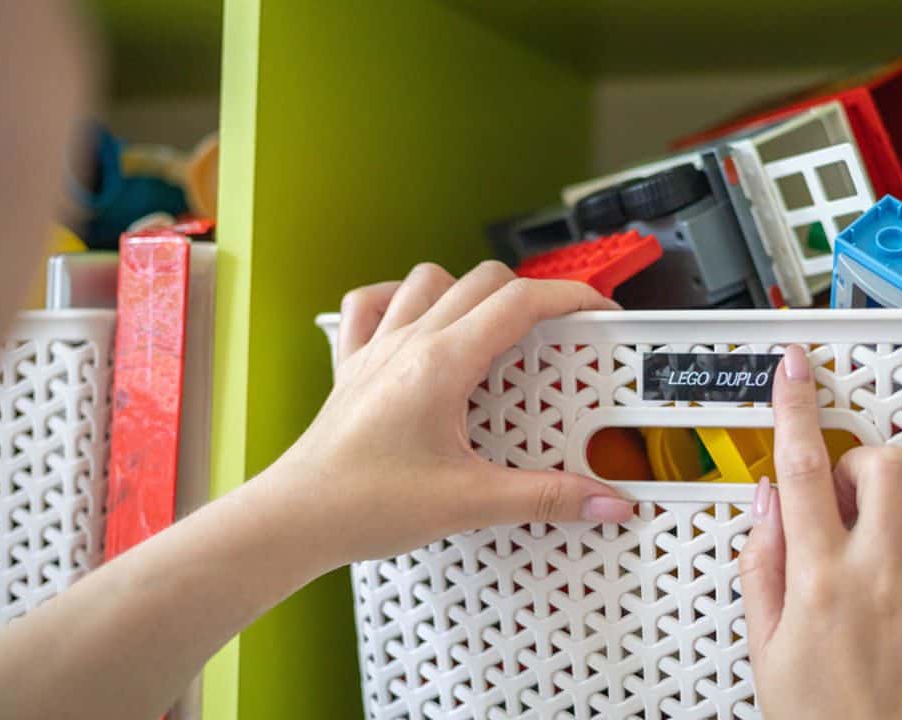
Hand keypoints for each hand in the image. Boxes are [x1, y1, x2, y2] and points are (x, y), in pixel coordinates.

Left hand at [278, 261, 634, 566]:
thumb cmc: (366, 505)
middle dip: (531, 296)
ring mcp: (376, 349)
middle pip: (482, 280)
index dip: (571, 298)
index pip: (520, 303)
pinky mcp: (352, 366)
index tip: (599, 313)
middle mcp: (409, 342)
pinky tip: (416, 321)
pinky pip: (369, 305)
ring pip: (427, 279)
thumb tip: (607, 501)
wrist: (294, 519)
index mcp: (442, 363)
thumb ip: (547, 498)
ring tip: (493, 328)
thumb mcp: (471, 502)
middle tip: (557, 333)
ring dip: (467, 290)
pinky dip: (397, 298)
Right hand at [739, 345, 901, 719]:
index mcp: (819, 580)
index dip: (794, 406)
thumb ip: (762, 565)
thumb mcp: (765, 650)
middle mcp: (882, 578)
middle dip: (869, 465)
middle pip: (888, 467)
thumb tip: (767, 501)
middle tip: (855, 495)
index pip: (802, 469)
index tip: (794, 368)